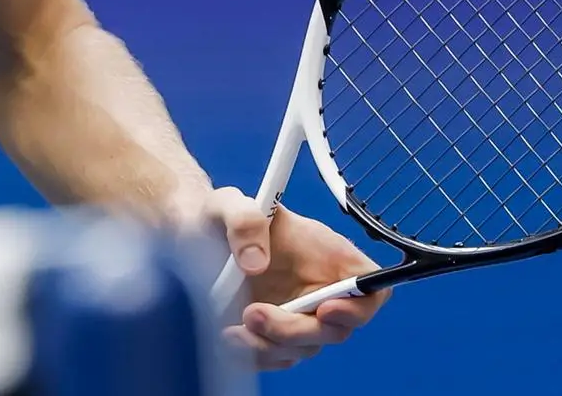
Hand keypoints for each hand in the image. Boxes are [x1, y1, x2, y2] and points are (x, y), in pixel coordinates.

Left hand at [205, 189, 387, 370]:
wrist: (191, 237)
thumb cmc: (218, 215)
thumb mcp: (228, 204)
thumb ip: (244, 221)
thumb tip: (256, 263)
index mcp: (326, 253)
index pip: (370, 285)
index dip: (360, 305)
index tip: (326, 309)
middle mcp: (318, 287)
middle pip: (335, 328)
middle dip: (297, 330)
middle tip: (255, 315)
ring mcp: (297, 313)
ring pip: (303, 348)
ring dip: (271, 346)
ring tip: (233, 329)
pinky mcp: (274, 333)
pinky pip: (277, 357)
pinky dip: (256, 355)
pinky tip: (231, 338)